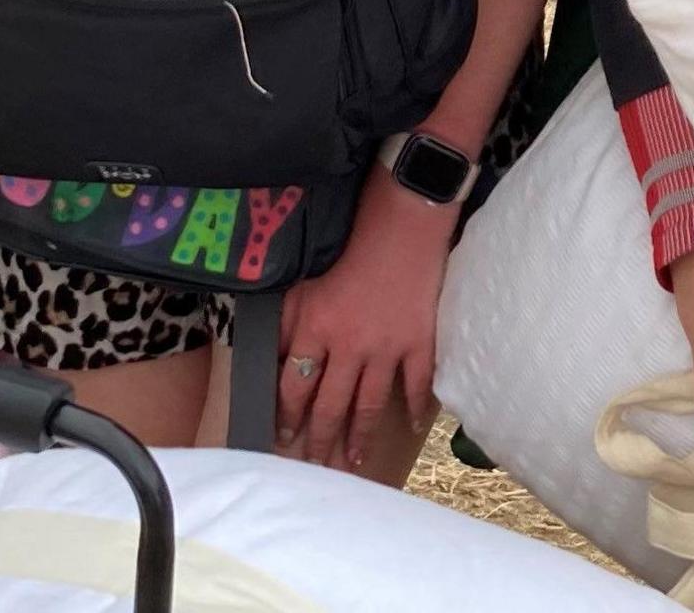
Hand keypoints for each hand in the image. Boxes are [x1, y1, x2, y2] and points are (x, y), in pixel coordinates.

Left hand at [275, 180, 449, 473]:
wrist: (402, 227)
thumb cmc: (349, 249)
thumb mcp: (305, 282)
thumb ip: (288, 322)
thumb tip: (273, 356)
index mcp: (316, 329)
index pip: (294, 385)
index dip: (287, 414)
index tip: (282, 436)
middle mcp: (348, 346)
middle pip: (330, 404)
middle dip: (320, 439)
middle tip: (315, 467)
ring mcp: (386, 349)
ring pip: (369, 404)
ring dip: (359, 436)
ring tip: (352, 462)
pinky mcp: (419, 343)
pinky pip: (417, 384)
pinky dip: (415, 406)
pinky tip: (411, 426)